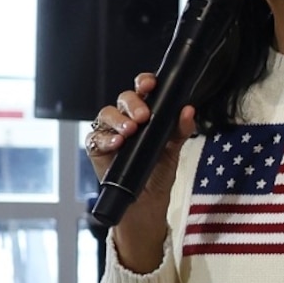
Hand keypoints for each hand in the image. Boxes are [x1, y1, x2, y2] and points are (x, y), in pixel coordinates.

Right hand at [90, 73, 195, 274]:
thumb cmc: (158, 171)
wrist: (146, 201)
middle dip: (133, 103)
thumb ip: (181, 130)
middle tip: (143, 116)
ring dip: (118, 120)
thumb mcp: (173, 149)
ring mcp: (109, 131)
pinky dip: (105, 138)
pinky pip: (94, 137)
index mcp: (145, 113)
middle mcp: (125, 118)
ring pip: (106, 114)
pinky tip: (117, 143)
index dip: (144, 82)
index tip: (150, 83)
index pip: (142, 90)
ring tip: (130, 131)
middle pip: (124, 99)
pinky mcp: (97, 147)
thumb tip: (188, 110)